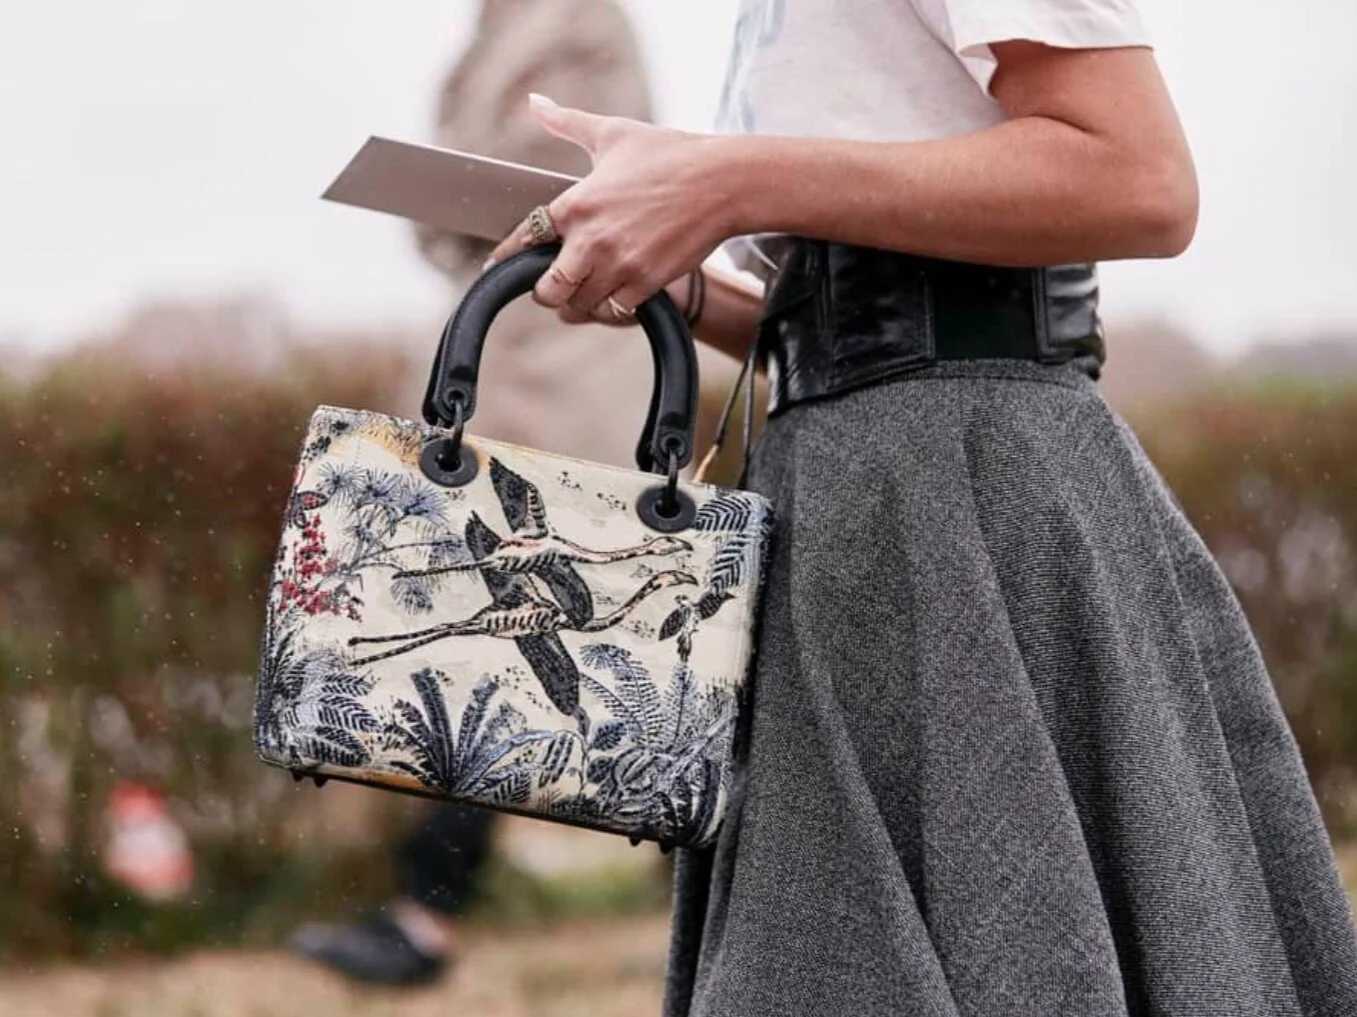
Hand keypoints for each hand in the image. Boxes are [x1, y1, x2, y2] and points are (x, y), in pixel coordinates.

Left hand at [486, 94, 734, 324]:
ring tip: (585, 292)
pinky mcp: (647, 283)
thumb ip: (567, 122)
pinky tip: (616, 296)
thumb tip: (534, 101)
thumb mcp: (613, 132)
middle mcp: (591, 240)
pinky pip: (614, 312)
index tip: (497, 268)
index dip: (506, 259)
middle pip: (547, 290)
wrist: (723, 182)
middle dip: (546, 291)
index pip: (524, 241)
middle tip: (553, 286)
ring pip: (579, 307)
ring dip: (579, 303)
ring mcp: (620, 265)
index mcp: (576, 203)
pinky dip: (611, 309)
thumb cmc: (670, 153)